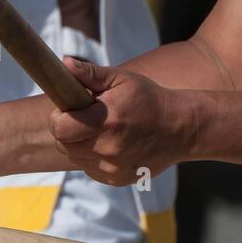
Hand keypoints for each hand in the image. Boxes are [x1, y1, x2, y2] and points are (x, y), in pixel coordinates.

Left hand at [48, 58, 195, 185]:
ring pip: (75, 157)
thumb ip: (90, 74)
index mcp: (106, 121)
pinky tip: (109, 144)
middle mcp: (108, 148)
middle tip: (83, 119)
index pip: (59, 127)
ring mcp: (113, 167)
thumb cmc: (148, 99)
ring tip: (99, 131)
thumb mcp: (122, 79)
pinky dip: (93, 158)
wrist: (182, 128)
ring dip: (79, 145)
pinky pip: (90, 169)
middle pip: (63, 144)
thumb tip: (64, 63)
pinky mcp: (117, 179)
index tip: (69, 109)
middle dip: (67, 130)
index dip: (59, 117)